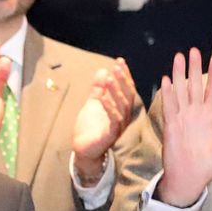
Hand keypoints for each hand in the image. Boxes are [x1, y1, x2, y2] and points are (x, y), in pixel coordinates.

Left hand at [72, 57, 134, 181]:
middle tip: (117, 67)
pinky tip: (102, 97)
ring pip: (121, 107)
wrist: (84, 149)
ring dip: (115, 91)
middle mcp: (124, 117)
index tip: (120, 61)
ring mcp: (118, 127)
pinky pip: (113, 120)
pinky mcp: (110, 135)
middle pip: (127, 96)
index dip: (124, 75)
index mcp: (122, 109)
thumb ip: (98, 89)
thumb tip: (102, 70)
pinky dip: (108, 107)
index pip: (127, 89)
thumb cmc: (91, 128)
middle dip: (122, 80)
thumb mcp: (94, 104)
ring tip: (109, 78)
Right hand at [155, 48, 211, 207]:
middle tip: (193, 50)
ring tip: (178, 57)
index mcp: (210, 116)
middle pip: (194, 85)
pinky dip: (167, 93)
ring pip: (180, 90)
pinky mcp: (171, 125)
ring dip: (179, 74)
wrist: (190, 179)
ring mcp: (182, 118)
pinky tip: (166, 79)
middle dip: (193, 67)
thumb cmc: (210, 164)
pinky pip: (168, 105)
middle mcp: (195, 113)